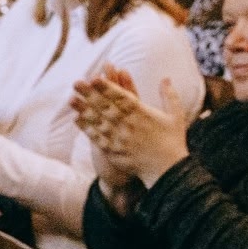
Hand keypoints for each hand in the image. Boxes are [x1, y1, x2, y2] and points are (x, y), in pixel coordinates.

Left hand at [71, 64, 189, 187]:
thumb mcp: (176, 116)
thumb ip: (169, 96)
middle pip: (105, 107)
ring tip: (72, 99)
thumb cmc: (173, 142)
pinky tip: (77, 120)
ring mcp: (120, 139)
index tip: (95, 78)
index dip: (107, 87)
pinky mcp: (114, 152)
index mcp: (142, 114)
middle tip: (76, 83)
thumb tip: (166, 78)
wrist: (168, 171)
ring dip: (84, 110)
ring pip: (98, 121)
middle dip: (90, 94)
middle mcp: (129, 125)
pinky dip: (86, 129)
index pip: (121, 97)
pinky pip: (97, 138)